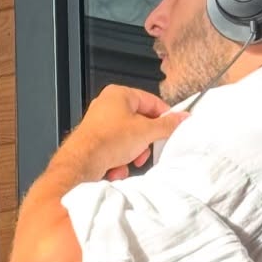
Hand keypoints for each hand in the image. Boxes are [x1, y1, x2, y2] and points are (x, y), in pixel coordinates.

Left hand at [62, 84, 187, 181]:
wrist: (81, 164)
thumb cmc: (107, 140)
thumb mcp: (146, 132)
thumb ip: (167, 125)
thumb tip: (180, 119)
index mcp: (119, 94)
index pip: (151, 101)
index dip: (165, 116)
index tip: (174, 127)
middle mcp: (107, 106)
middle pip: (140, 123)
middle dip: (145, 142)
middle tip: (147, 148)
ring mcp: (99, 125)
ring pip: (128, 140)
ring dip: (132, 154)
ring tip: (129, 160)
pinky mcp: (94, 143)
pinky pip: (115, 151)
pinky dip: (118, 161)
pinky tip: (115, 167)